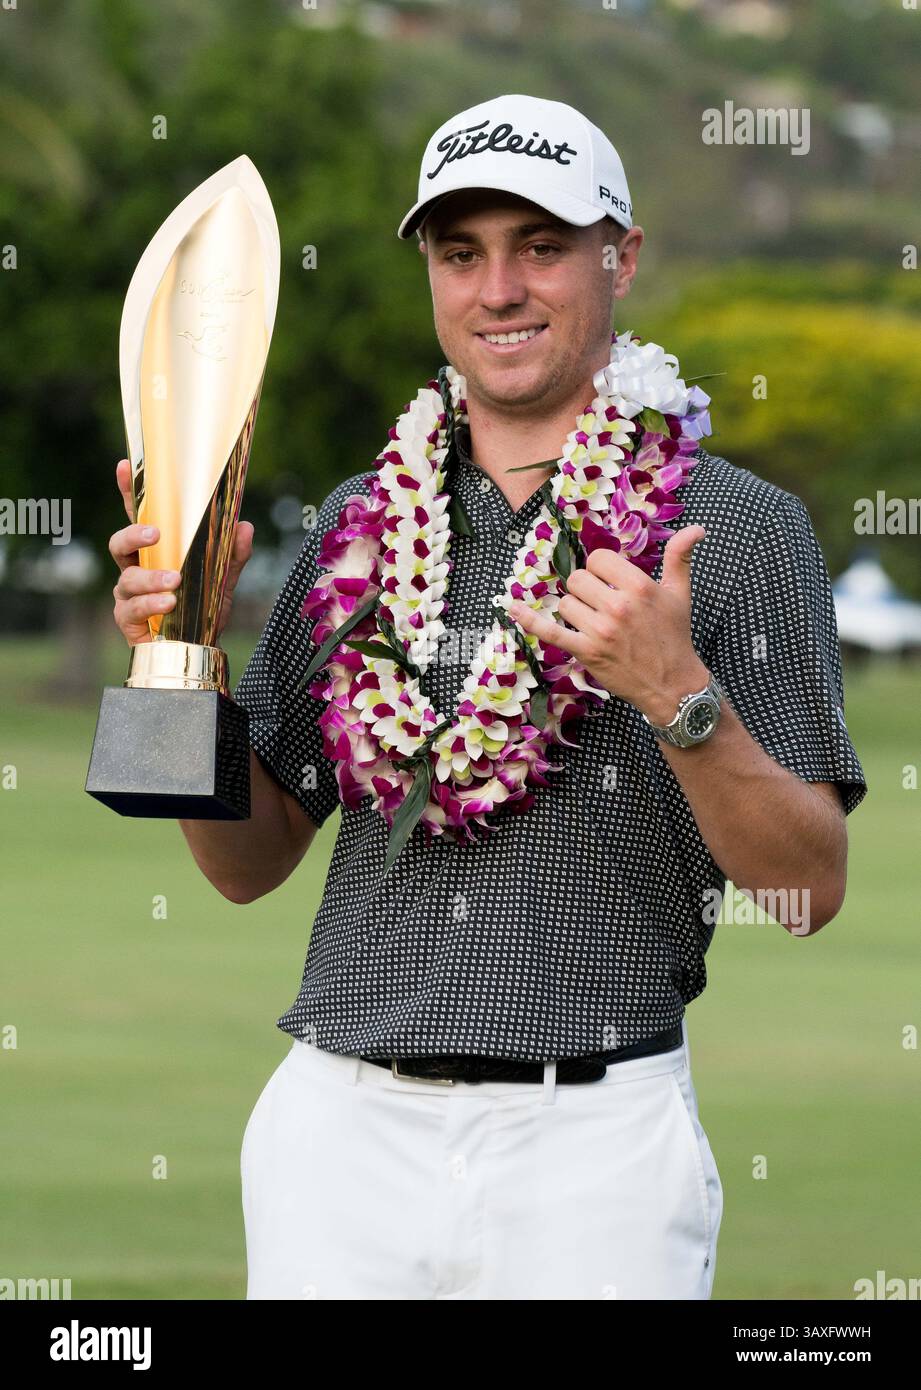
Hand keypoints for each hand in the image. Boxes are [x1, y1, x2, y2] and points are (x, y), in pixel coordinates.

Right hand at [109, 457, 253, 646]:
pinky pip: (132, 609)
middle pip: (119, 543)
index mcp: (155, 551)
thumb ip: (233, 554)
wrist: (199, 649)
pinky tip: (169, 604)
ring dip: (150, 577)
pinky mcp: (128, 619)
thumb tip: (244, 526)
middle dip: (133, 535)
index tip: (125, 466)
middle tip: (155, 533)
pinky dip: (151, 604)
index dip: (129, 492)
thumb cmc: (201, 609)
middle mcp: (135, 569)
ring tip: (174, 581)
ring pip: (127, 578)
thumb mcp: (222, 579)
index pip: (138, 517)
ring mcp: (128, 594)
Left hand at [507, 526, 709, 722]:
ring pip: (566, 603)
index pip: (598, 559)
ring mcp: (600, 630)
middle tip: (602, 604)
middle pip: (578, 578)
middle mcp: (618, 606)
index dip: (600, 569)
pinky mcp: (586, 651)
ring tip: (596, 623)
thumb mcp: (679, 593)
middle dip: (586, 589)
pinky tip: (512, 609)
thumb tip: (696, 528)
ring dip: (575, 610)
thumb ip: (680, 557)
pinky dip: (529, 620)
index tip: (609, 582)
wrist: (672, 684)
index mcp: (639, 587)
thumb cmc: (674, 636)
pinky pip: (550, 631)